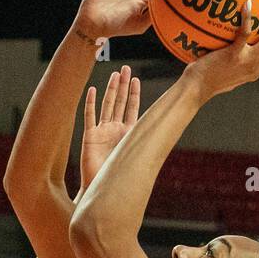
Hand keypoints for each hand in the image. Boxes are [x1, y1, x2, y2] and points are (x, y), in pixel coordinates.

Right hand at [80, 65, 140, 187]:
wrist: (101, 189)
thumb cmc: (120, 178)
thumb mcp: (137, 157)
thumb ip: (148, 145)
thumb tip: (169, 133)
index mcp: (128, 134)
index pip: (132, 109)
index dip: (133, 94)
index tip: (135, 79)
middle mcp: (115, 129)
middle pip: (119, 102)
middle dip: (123, 85)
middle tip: (126, 69)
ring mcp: (102, 132)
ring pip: (106, 105)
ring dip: (110, 90)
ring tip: (114, 75)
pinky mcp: (89, 136)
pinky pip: (89, 117)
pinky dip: (90, 103)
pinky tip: (92, 90)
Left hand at [183, 0, 258, 100]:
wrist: (197, 89)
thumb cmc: (208, 79)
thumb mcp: (228, 72)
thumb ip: (237, 60)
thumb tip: (238, 44)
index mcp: (256, 71)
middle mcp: (255, 68)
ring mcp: (246, 62)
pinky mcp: (233, 56)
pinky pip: (244, 33)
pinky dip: (248, 18)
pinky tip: (249, 3)